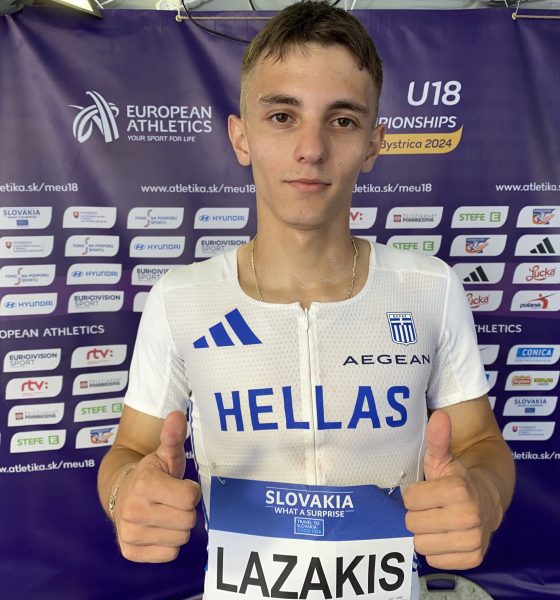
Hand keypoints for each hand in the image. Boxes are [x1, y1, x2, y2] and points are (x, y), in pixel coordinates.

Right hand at [113, 410, 200, 562]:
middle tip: (170, 499)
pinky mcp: (130, 551)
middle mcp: (134, 511)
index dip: (190, 491)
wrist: (120, 490)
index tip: (178, 484)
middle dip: (184, 509)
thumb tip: (177, 415)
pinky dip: (168, 543)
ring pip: (181, 539)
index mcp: (145, 484)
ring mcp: (130, 533)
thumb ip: (173, 436)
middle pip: (188, 521)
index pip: (190, 498)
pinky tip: (157, 527)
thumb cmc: (151, 472)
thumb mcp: (164, 453)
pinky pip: (170, 554)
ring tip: (163, 511)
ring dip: (178, 526)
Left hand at [403, 410, 501, 568]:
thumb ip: (437, 439)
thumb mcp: (443, 458)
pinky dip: (437, 550)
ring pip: (422, 544)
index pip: (410, 501)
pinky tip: (446, 536)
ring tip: (437, 522)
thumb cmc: (457, 478)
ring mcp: (473, 540)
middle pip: (413, 524)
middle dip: (418, 515)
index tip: (426, 492)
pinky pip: (436, 560)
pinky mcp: (474, 558)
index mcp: (458, 490)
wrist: (488, 499)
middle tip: (431, 508)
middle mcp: (469, 517)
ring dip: (425, 534)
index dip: (414, 496)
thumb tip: (440, 416)